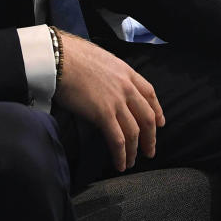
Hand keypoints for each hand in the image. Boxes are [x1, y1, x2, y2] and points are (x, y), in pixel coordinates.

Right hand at [54, 32, 164, 171]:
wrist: (60, 57)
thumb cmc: (74, 56)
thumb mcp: (102, 60)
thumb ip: (111, 74)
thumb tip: (107, 85)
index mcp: (127, 71)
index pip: (150, 93)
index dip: (157, 110)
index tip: (160, 122)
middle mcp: (126, 87)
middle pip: (147, 116)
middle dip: (151, 137)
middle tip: (150, 150)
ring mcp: (116, 101)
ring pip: (134, 132)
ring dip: (135, 150)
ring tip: (132, 162)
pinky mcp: (103, 114)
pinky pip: (118, 140)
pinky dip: (121, 155)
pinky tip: (120, 164)